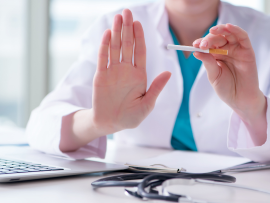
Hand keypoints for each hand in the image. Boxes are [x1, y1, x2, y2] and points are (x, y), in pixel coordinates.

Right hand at [92, 9, 170, 133]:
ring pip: (115, 48)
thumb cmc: (131, 117)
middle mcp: (126, 70)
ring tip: (117, 18)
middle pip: (127, 45)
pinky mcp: (101, 76)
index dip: (139, 37)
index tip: (138, 23)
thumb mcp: (147, 104)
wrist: (111, 124)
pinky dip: (105, 46)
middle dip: (127, 28)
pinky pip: (103, 58)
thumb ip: (156, 88)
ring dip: (116, 32)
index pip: (140, 51)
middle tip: (126, 12)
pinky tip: (108, 34)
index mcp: (139, 75)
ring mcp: (113, 71)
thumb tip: (168, 73)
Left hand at [193, 24, 266, 145]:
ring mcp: (237, 50)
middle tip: (201, 44)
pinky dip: (236, 30)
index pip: (208, 44)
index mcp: (216, 55)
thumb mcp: (214, 75)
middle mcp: (226, 50)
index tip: (193, 45)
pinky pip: (242, 37)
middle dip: (208, 39)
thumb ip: (208, 62)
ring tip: (212, 30)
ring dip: (221, 30)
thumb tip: (196, 52)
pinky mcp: (247, 51)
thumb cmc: (226, 88)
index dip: (201, 43)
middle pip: (217, 38)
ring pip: (229, 34)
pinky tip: (228, 27)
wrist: (240, 100)